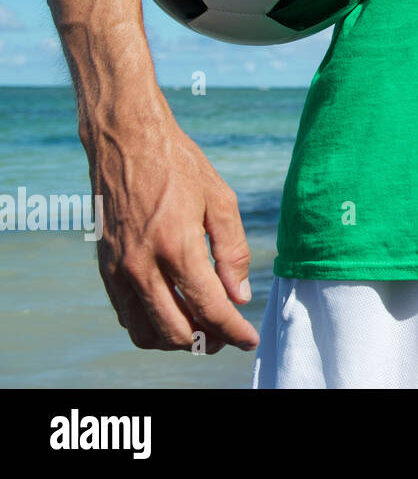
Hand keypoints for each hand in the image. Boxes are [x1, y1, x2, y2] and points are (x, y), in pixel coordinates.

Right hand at [86, 113, 258, 353]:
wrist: (126, 140)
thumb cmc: (180, 165)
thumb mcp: (221, 200)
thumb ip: (234, 251)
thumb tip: (240, 295)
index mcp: (176, 245)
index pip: (209, 308)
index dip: (233, 330)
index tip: (249, 340)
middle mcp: (141, 263)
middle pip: (175, 330)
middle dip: (206, 340)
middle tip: (226, 334)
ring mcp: (117, 268)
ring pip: (145, 331)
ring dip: (175, 339)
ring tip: (201, 328)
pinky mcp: (104, 266)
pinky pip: (125, 314)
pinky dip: (150, 324)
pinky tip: (172, 311)